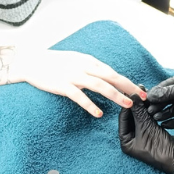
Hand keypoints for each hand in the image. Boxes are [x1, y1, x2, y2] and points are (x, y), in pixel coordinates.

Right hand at [8, 49, 141, 116]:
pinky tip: (99, 114)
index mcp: (87, 60)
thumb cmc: (54, 62)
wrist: (30, 61)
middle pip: (111, 76)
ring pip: (99, 85)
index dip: (127, 81)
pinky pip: (79, 96)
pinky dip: (90, 105)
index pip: (112, 71)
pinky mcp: (61, 85)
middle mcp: (83, 66)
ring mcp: (72, 75)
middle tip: (142, 97)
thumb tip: (106, 74)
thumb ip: (90, 66)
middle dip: (128, 86)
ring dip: (115, 95)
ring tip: (127, 104)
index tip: (140, 90)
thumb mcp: (75, 59)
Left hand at [118, 94, 173, 173]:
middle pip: (131, 117)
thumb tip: (132, 94)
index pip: (123, 118)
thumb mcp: (147, 127)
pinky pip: (147, 119)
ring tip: (146, 93)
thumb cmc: (160, 147)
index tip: (131, 91)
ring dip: (143, 106)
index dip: (127, 104)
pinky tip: (152, 101)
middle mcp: (131, 139)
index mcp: (125, 141)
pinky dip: (149, 111)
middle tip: (140, 90)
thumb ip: (138, 110)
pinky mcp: (152, 133)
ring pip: (140, 117)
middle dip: (136, 104)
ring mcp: (142, 136)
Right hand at [146, 73, 173, 128]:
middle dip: (159, 104)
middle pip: (168, 98)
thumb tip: (154, 94)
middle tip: (149, 110)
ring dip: (164, 113)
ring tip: (156, 117)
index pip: (167, 86)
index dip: (157, 92)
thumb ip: (171, 91)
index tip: (147, 98)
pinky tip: (165, 124)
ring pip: (173, 109)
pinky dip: (172, 122)